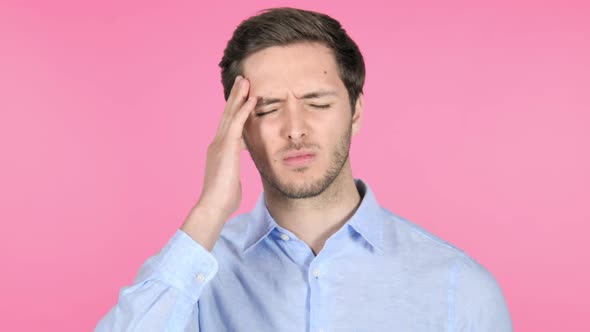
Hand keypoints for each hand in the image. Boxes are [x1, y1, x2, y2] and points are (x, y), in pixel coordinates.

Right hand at [195, 75, 255, 220]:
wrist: (214, 206)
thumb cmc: (223, 199)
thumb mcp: (231, 180)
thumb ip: (232, 172)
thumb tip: (234, 176)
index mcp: (218, 150)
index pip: (228, 125)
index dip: (234, 110)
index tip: (241, 98)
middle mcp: (217, 143)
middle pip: (227, 114)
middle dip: (235, 97)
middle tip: (241, 80)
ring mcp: (220, 143)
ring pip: (230, 114)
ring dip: (238, 96)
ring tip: (245, 81)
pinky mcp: (226, 147)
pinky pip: (237, 123)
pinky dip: (244, 109)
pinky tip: (252, 98)